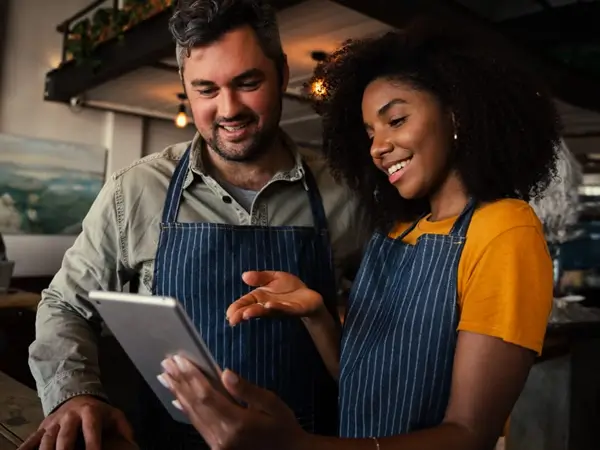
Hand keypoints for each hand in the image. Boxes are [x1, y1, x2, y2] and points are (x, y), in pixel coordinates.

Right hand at [18, 395, 136, 449]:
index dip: (92, 443)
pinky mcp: (43, 427)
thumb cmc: (98, 412)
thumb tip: (133, 445)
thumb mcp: (114, 415)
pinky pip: (32, 439)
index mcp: (90, 412)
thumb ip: (124, 429)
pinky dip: (26, 447)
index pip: (91, 429)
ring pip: (47, 439)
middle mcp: (70, 416)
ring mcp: (54, 422)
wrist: (76, 395)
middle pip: (65, 436)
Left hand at [159, 355, 310, 449]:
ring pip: (193, 416)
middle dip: (180, 382)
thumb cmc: (283, 427)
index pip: (207, 396)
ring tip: (167, 376)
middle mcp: (222, 436)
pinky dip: (186, 410)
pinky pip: (197, 426)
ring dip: (179, 394)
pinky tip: (177, 399)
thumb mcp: (272, 404)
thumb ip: (247, 390)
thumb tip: (225, 373)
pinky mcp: (216, 448)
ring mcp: (217, 445)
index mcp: (238, 423)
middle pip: (196, 405)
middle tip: (167, 363)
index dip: (192, 377)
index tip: (180, 360)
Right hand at [227, 271, 324, 325]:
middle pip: (252, 309)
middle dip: (242, 314)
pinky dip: (276, 307)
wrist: (309, 296)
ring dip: (256, 312)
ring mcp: (280, 308)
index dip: (236, 308)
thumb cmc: (289, 288)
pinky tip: (268, 306)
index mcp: (260, 297)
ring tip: (247, 313)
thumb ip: (260, 277)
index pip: (245, 303)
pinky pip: (284, 308)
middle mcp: (267, 305)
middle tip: (232, 319)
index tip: (229, 314)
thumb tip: (244, 275)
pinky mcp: (293, 309)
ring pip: (266, 311)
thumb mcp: (274, 278)